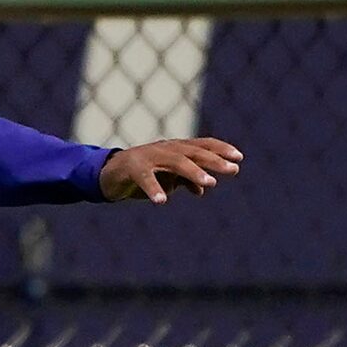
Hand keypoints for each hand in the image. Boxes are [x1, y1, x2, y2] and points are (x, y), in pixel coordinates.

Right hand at [99, 137, 242, 202]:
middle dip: (214, 161)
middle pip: (193, 152)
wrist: (108, 174)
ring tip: (209, 184)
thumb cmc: (141, 175)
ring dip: (193, 172)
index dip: (220, 149)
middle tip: (233, 170)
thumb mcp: (166, 179)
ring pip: (175, 162)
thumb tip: (203, 191)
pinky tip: (162, 201)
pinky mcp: (131, 167)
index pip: (202, 145)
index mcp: (175, 149)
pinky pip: (145, 178)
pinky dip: (154, 188)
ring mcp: (148, 156)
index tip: (239, 158)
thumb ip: (184, 181)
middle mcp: (164, 149)